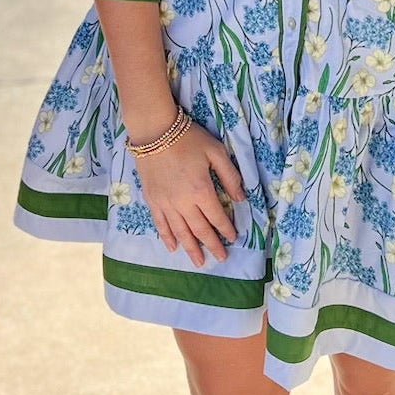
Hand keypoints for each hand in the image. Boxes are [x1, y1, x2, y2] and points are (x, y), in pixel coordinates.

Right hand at [131, 120, 245, 265]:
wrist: (154, 132)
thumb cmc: (188, 139)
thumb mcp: (216, 152)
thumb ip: (230, 176)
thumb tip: (241, 198)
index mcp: (202, 191)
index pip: (217, 217)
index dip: (226, 229)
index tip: (233, 238)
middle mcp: (183, 203)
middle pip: (200, 230)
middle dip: (212, 245)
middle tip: (221, 258)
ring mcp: (166, 204)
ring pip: (181, 232)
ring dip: (191, 249)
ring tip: (199, 262)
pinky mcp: (152, 201)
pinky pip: (161, 225)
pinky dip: (168, 238)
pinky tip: (173, 247)